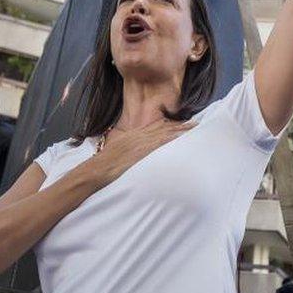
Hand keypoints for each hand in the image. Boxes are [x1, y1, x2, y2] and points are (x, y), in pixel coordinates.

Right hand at [81, 118, 195, 189]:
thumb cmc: (104, 164)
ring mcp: (142, 142)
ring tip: (195, 127)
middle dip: (180, 125)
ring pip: (166, 132)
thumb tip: (134, 153)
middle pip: (164, 127)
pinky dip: (173, 138)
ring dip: (181, 129)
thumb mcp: (116, 150)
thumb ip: (128, 149)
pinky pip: (162, 142)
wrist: (97, 170)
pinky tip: (183, 137)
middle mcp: (139, 135)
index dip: (171, 124)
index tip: (183, 123)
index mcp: (133, 135)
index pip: (156, 127)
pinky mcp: (143, 150)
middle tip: (195, 123)